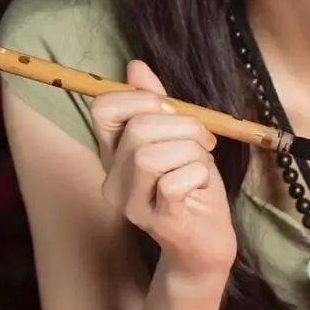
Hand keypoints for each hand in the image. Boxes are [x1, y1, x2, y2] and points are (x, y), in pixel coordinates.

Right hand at [90, 58, 237, 281]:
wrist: (206, 244)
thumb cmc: (193, 188)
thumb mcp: (178, 139)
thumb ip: (157, 105)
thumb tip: (136, 66)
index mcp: (114, 153)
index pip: (103, 108)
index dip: (140, 98)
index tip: (171, 110)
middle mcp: (114, 179)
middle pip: (138, 130)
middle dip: (182, 126)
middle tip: (203, 140)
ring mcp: (132, 203)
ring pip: (152, 155)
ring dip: (191, 152)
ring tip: (200, 165)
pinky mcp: (157, 220)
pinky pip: (175, 181)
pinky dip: (198, 175)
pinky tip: (200, 187)